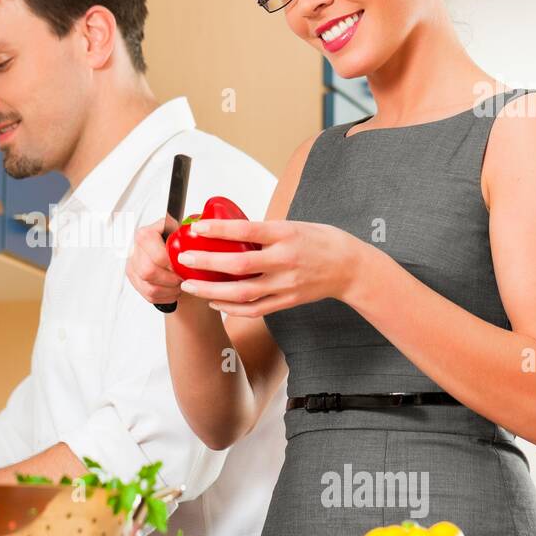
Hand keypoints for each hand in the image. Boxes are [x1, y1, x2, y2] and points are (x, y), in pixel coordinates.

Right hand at [125, 213, 183, 306]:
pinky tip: (173, 290)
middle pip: (149, 272)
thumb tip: (196, 229)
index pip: (156, 255)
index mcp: (144, 235)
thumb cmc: (174, 240)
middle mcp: (134, 251)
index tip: (183, 265)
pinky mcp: (135, 282)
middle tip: (182, 278)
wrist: (169, 251)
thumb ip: (183, 230)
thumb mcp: (179, 229)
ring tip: (180, 285)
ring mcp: (132, 268)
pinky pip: (150, 296)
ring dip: (169, 289)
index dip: (172, 264)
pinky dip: (166, 296)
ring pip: (150, 288)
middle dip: (170, 279)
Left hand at [173, 218, 369, 317]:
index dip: (219, 230)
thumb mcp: (293, 225)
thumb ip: (263, 231)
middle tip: (185, 260)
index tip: (196, 228)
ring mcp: (285, 284)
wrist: (350, 268)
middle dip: (207, 264)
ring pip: (242, 293)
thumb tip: (228, 231)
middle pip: (239, 265)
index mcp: (286, 234)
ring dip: (212, 291)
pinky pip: (253, 310)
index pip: (246, 230)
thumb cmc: (319, 241)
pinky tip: (214, 301)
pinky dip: (230, 308)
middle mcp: (285, 260)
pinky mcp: (286, 302)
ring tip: (191, 286)